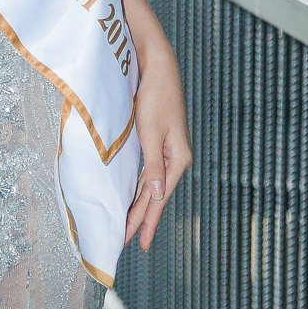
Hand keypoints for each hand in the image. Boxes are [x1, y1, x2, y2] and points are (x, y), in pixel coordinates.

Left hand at [124, 49, 191, 251]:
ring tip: (131, 226)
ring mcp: (168, 150)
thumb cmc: (154, 96)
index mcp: (178, 158)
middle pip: (156, 195)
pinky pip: (149, 173)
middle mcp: (175, 157)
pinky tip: (135, 197)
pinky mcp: (158, 141)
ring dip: (141, 206)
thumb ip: (154, 165)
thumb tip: (157, 195)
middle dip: (141, 219)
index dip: (146, 221)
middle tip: (129, 241)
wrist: (157, 66)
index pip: (159, 198)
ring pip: (152, 186)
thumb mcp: (151, 132)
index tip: (137, 242)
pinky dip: (141, 188)